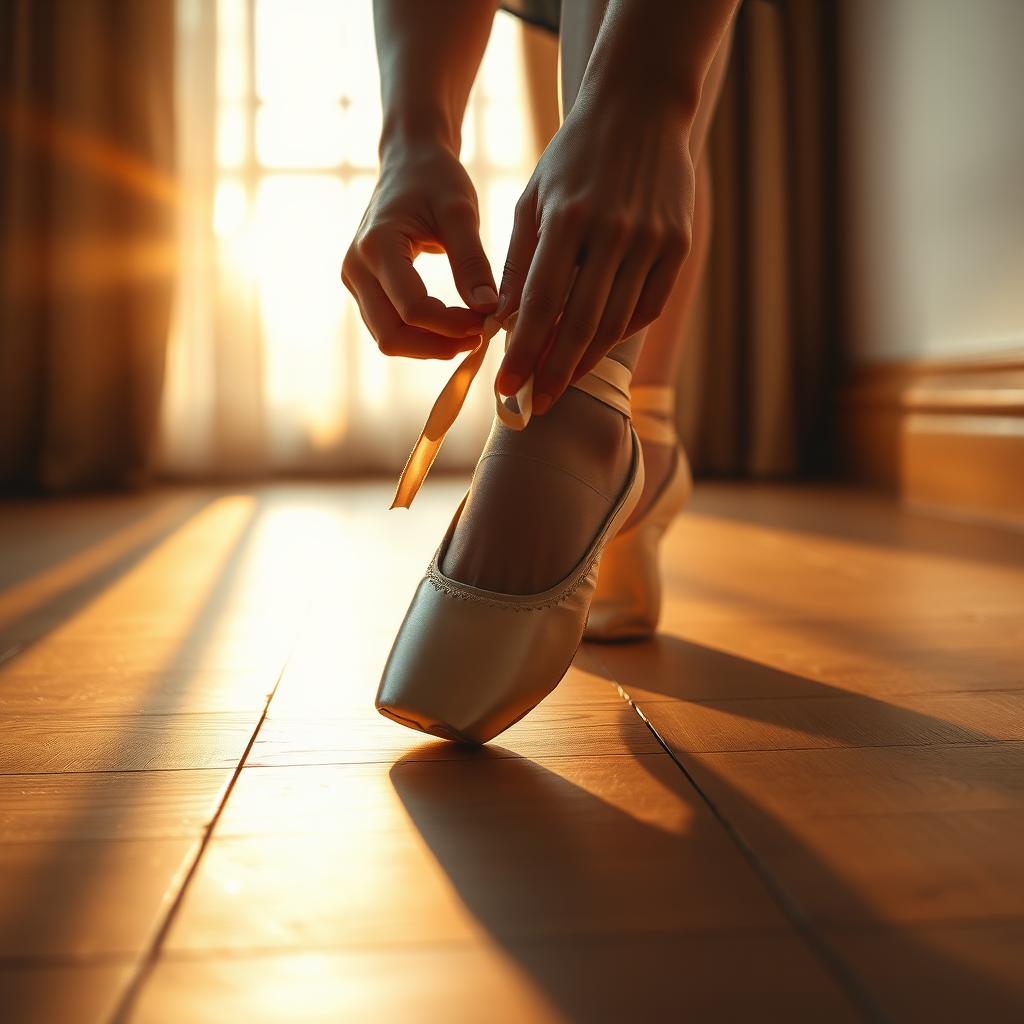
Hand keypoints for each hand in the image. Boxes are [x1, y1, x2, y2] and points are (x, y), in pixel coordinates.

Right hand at [342, 145, 498, 359]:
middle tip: (478, 338)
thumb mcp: (460, 213)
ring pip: (388, 338)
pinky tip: (452, 326)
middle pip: (391, 336)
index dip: (451, 325)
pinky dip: (420, 335)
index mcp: (376, 246)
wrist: (409, 161)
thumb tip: (489, 309)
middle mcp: (356, 268)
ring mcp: (355, 280)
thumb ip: (472, 262)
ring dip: (429, 345)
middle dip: (436, 346)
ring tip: (469, 333)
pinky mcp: (364, 288)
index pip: (412, 309)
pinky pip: (389, 327)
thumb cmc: (436, 179)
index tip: (486, 322)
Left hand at [495, 88, 694, 412]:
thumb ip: (521, 263)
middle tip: (535, 405)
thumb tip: (505, 326)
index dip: (524, 352)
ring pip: (616, 323)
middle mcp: (613, 232)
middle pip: (581, 324)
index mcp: (568, 219)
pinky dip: (620, 334)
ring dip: (585, 361)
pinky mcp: (678, 246)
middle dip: (554, 372)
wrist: (641, 109)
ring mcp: (652, 240)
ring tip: (560, 385)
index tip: (506, 387)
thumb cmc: (573, 159)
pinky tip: (595, 350)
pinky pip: (648, 307)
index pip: (541, 304)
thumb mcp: (533, 200)